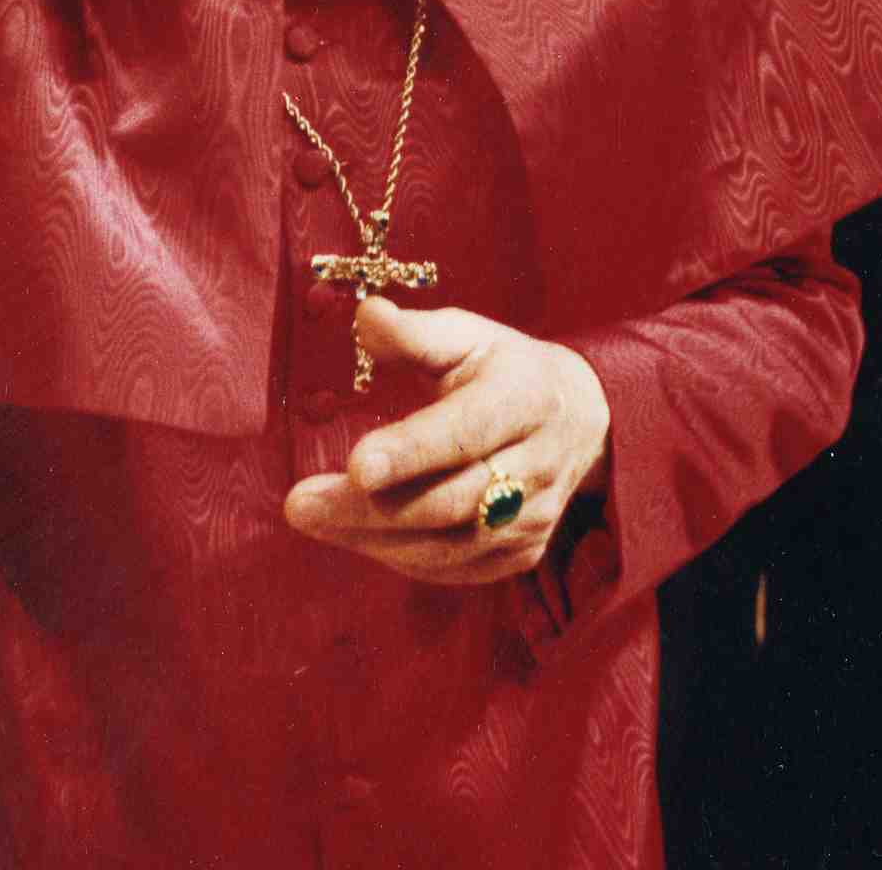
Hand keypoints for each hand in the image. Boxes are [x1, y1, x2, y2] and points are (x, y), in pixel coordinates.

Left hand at [282, 296, 610, 583]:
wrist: (582, 420)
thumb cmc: (504, 369)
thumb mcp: (468, 335)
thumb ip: (415, 332)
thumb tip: (364, 314)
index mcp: (525, 399)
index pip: (465, 433)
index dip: (411, 452)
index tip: (355, 464)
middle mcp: (538, 465)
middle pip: (449, 501)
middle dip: (369, 508)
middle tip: (298, 503)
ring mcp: (535, 518)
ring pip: (449, 546)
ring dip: (373, 540)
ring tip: (312, 519)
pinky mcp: (523, 553)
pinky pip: (456, 568)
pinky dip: (401, 559)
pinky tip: (353, 537)